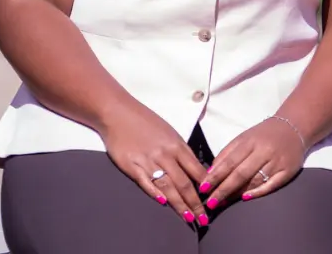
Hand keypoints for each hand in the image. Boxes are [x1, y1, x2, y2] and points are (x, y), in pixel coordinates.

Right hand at [101, 102, 209, 225]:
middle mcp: (164, 154)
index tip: (213, 199)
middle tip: (203, 219)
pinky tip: (163, 204)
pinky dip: (155, 193)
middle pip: (184, 183)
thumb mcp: (169, 132)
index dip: (206, 187)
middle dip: (196, 203)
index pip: (196, 170)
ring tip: (189, 218)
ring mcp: (148, 161)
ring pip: (168, 187)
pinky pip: (146, 183)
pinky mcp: (131, 166)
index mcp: (176, 144)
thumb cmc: (145, 121)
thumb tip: (196, 170)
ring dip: (179, 205)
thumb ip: (181, 151)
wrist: (118, 113)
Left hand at [201, 117, 305, 206]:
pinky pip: (272, 185)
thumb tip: (211, 172)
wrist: (293, 126)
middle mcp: (263, 151)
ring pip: (254, 180)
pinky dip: (258, 192)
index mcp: (250, 141)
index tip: (203, 188)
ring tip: (223, 202)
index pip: (230, 161)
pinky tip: (245, 198)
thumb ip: (228, 152)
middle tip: (210, 202)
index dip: (216, 176)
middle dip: (223, 189)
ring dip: (237, 193)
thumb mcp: (244, 137)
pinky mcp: (288, 171)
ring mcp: (276, 161)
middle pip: (241, 173)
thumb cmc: (264, 134)